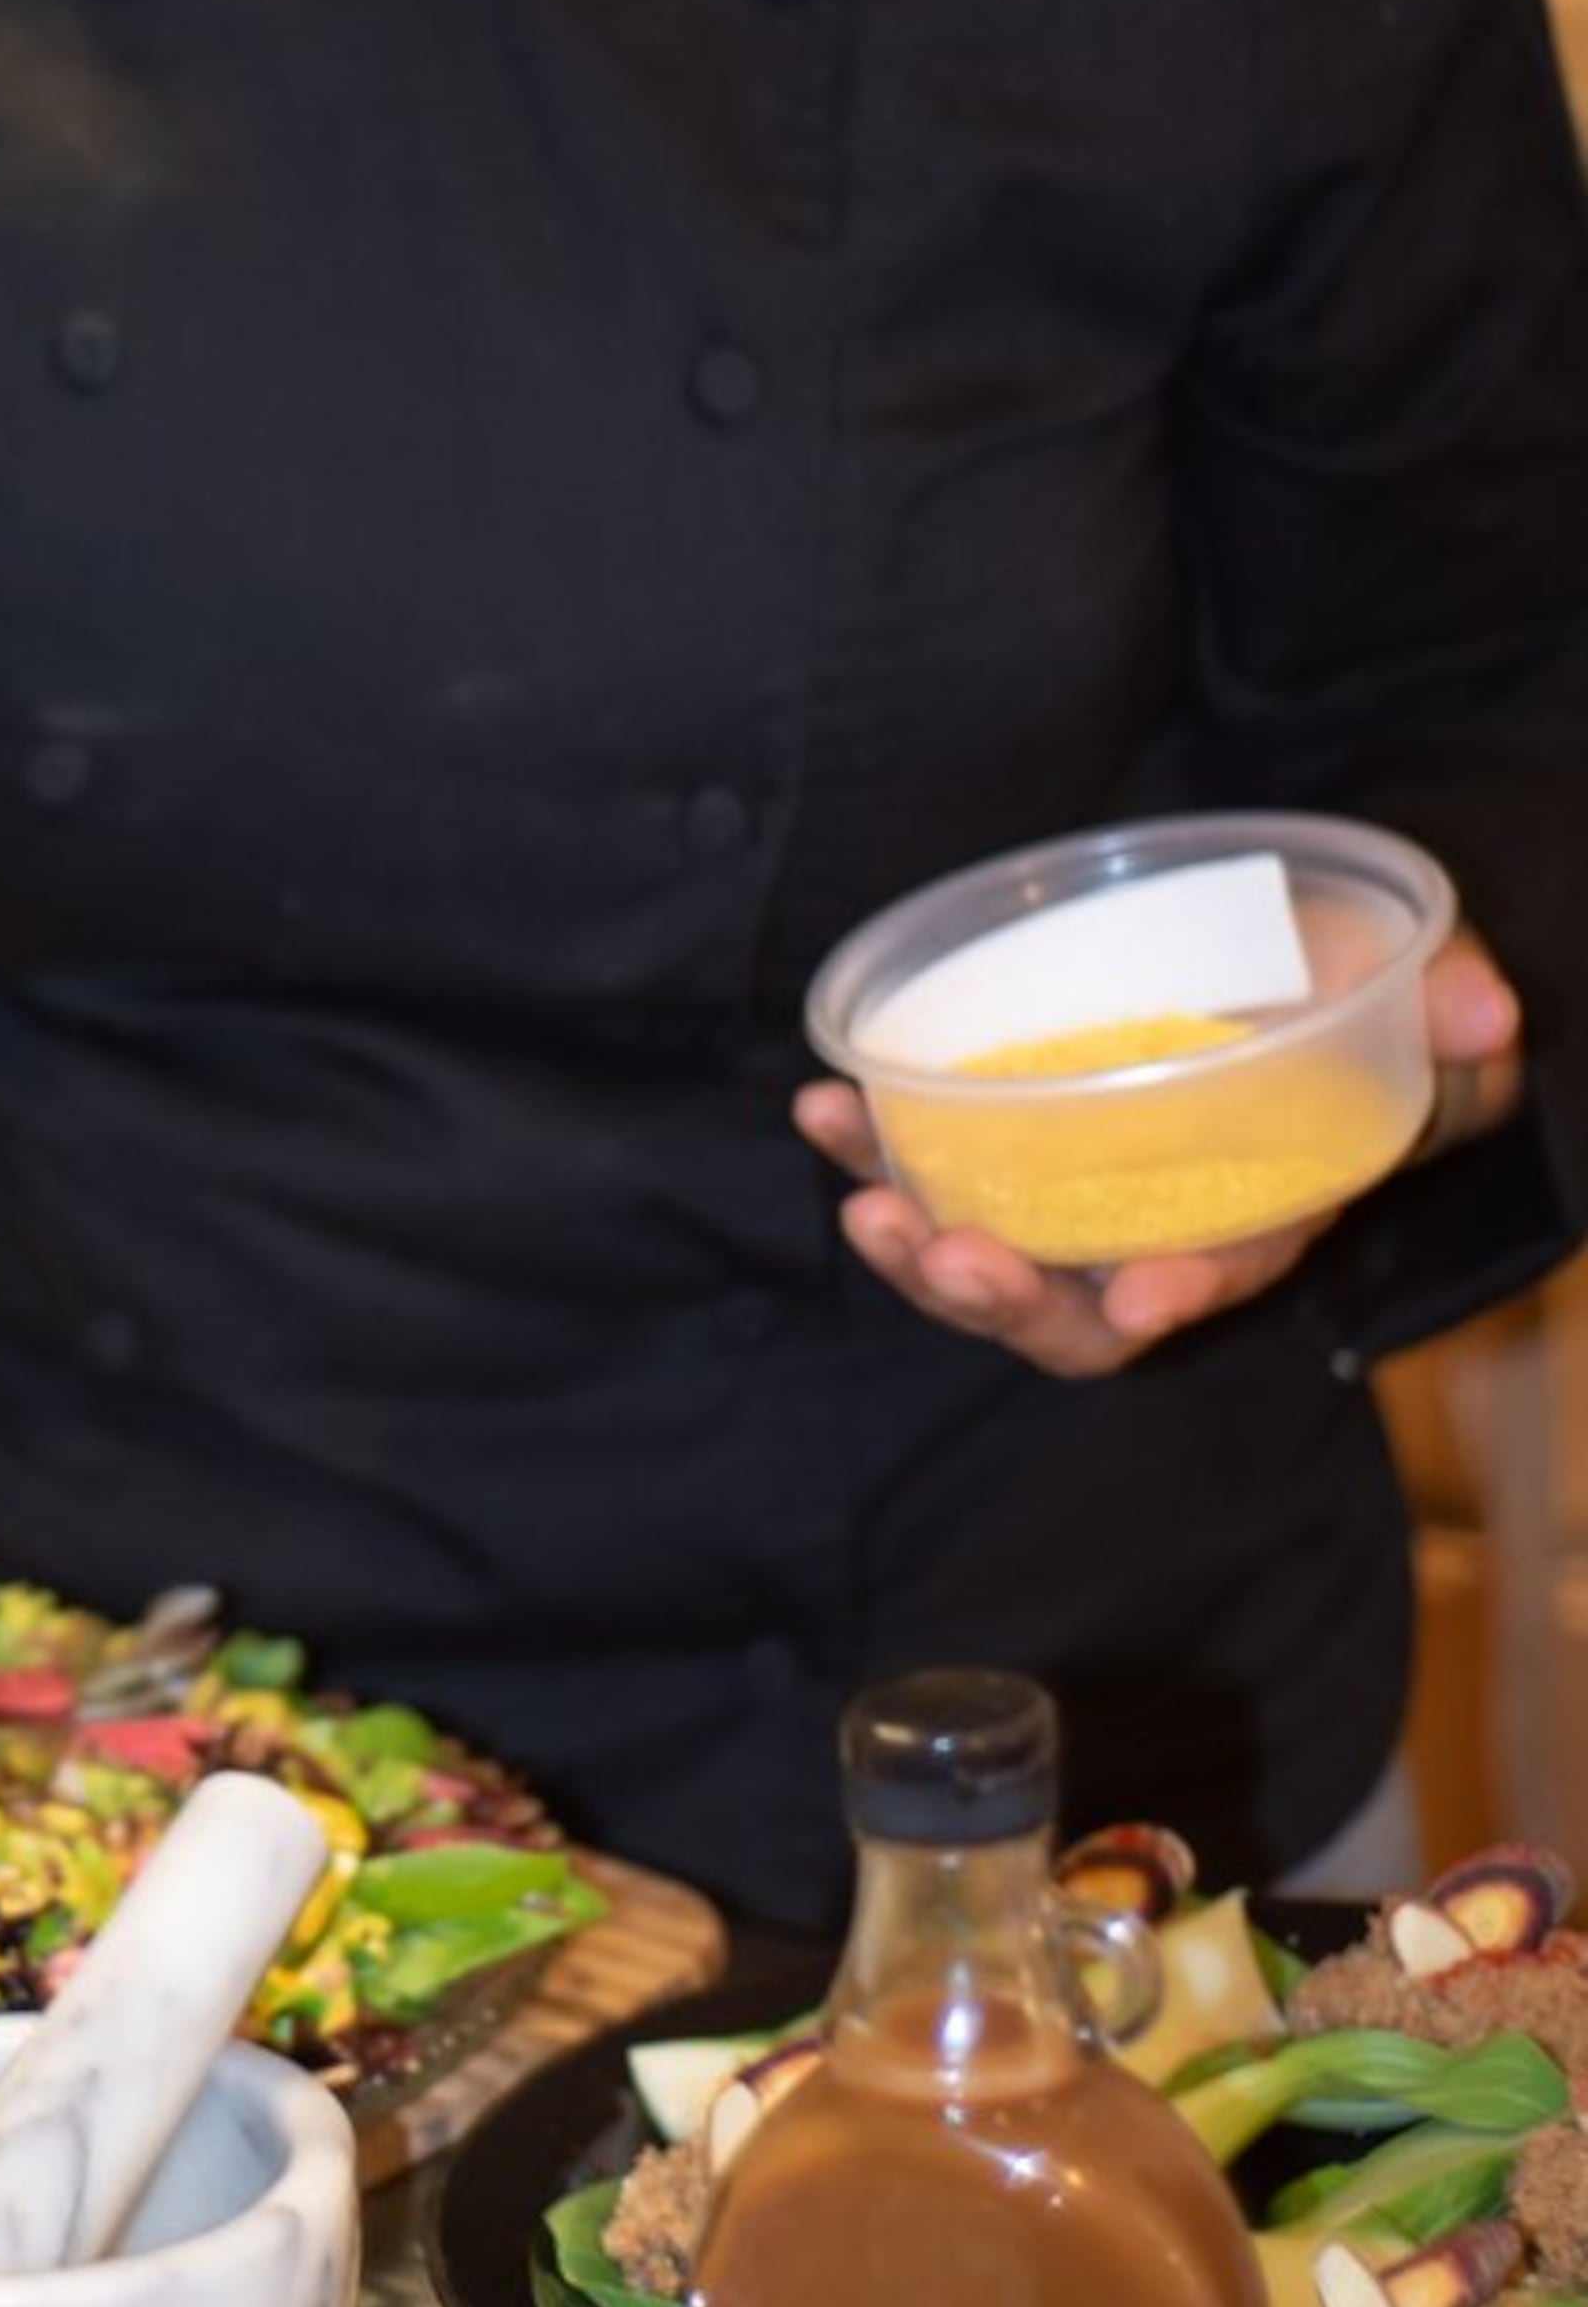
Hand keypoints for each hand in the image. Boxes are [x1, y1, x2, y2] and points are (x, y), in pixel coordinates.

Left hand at [794, 923, 1525, 1381]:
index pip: (1227, 1271)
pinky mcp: (1005, 1161)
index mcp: (1268, 1208)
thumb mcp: (1418, 998)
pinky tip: (820, 1110)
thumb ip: (1448, 1006)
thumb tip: (1486, 1010)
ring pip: (994, 1276)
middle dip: (1009, 1303)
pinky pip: (934, 1185)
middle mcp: (1162, 1233)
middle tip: (950, 1253)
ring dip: (920, 1257)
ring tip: (861, 1207)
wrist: (1289, 990)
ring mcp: (1075, 1210)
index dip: (1185, 1291)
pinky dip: (873, 1159)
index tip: (1140, 1299)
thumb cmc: (1357, 1005)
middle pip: (1079, 1315)